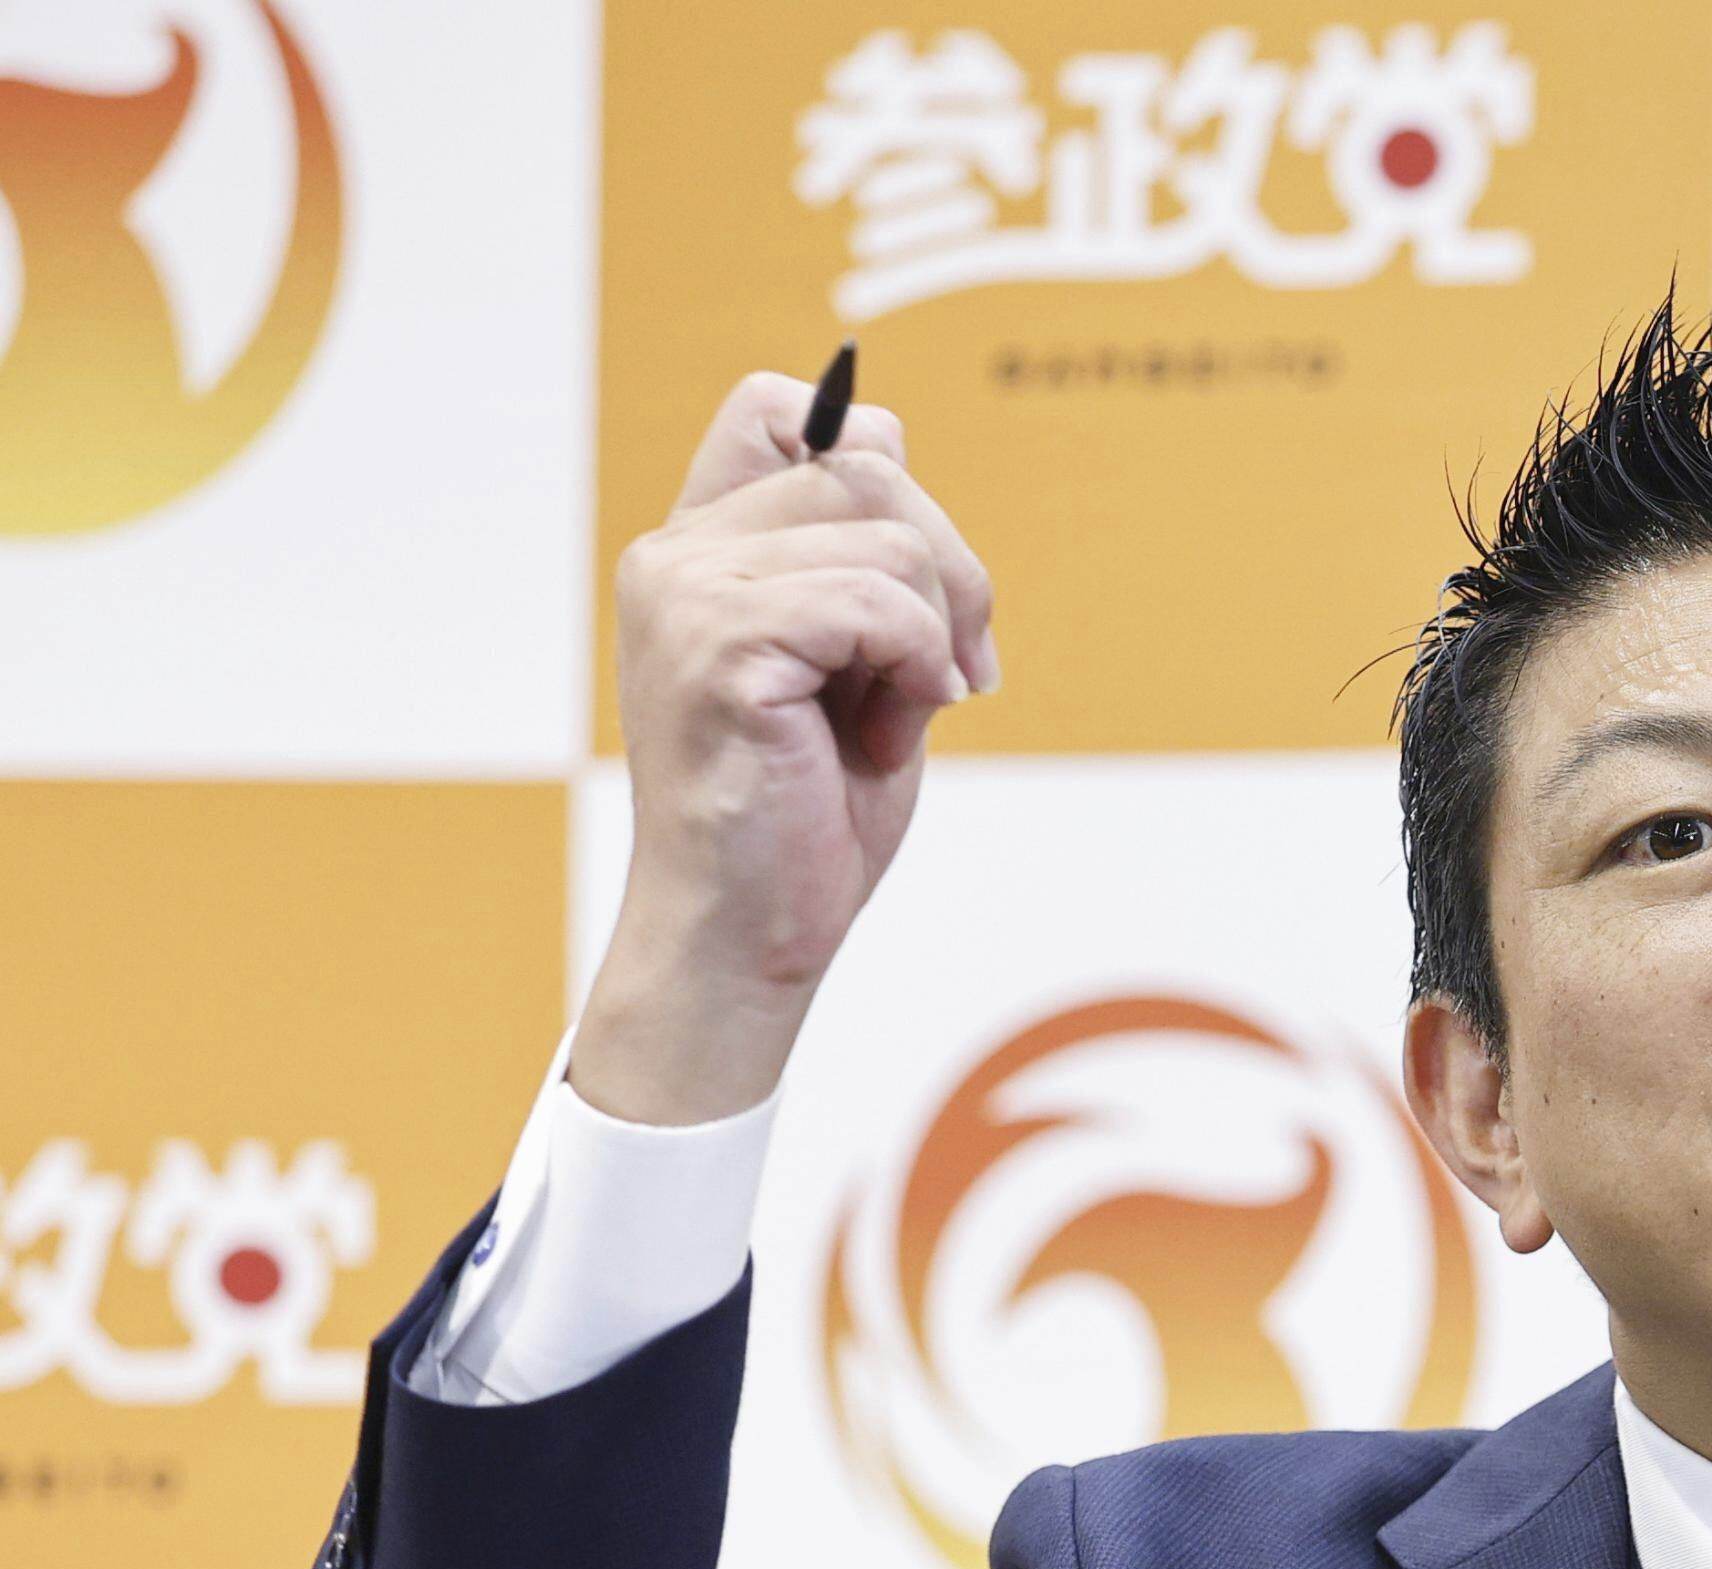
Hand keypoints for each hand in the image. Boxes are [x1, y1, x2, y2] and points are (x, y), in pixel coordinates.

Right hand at [574, 373, 999, 1124]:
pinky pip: (877, 601)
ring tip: (888, 718)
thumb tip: (887, 431)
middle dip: (949, 572)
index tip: (911, 584)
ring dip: (933, 634)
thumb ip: (864, 551)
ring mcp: (687, 593)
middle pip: (868, 466)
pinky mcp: (718, 642)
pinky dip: (913, 669)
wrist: (751, 933)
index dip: (871, 460)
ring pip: (888, 533)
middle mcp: (677, 554)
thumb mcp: (855, 658)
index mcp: (701, 549)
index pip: (777, 407)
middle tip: (942, 676)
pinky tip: (882, 733)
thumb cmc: (805, 813)